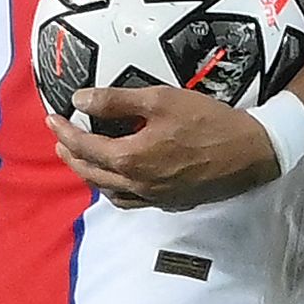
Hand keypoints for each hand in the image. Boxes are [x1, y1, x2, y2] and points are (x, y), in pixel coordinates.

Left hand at [46, 86, 277, 210]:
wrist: (250, 152)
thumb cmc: (207, 121)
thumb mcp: (160, 100)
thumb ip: (116, 100)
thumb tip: (80, 99)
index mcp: (131, 159)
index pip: (86, 147)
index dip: (65, 132)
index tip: (52, 118)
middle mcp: (138, 185)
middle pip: (92, 174)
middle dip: (71, 156)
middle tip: (61, 139)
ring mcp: (154, 198)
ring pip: (110, 192)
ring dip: (91, 175)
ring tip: (84, 158)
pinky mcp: (171, 203)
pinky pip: (131, 200)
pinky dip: (116, 189)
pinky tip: (120, 177)